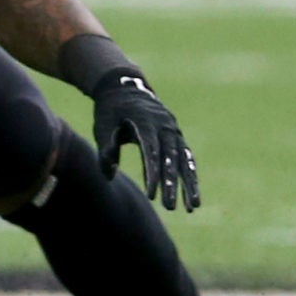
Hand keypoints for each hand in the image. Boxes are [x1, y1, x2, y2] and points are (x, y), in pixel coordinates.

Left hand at [91, 74, 199, 211]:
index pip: (151, 151)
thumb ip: (106, 148)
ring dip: (189, 184)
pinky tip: (193, 195)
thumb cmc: (110, 110)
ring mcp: (173, 130)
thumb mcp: (103, 125)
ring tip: (192, 207)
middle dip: (171, 184)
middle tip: (169, 207)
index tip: (152, 195)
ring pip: (184, 159)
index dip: (152, 174)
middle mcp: (164, 125)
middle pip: (170, 158)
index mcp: (145, 121)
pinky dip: (190, 175)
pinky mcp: (176, 135)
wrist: (124, 87)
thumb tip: (108, 175)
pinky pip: (186, 157)